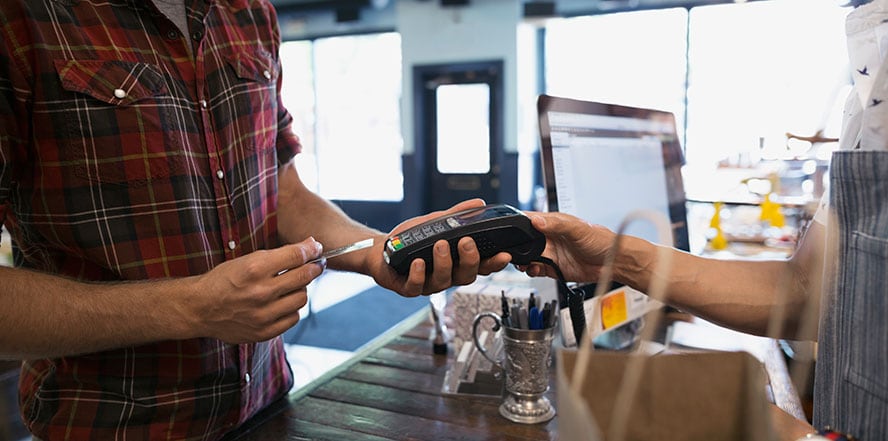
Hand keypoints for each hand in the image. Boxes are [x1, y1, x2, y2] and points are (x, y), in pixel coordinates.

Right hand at [189, 237, 324, 343]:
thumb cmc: (223, 281)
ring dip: (300, 289)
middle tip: (315, 264)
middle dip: (314, 267)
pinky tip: (282, 302)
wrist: (200, 308)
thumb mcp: (247, 260)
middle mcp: (260, 292)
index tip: (316, 248)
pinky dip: (292, 308)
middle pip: (304, 277)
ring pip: (301, 298)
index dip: (312, 249)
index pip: (297, 256)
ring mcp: (263, 315)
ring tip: (291, 285)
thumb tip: (310, 245)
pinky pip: (293, 318)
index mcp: (254, 269)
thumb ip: (279, 254)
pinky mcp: (264, 332)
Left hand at [368, 199, 510, 296]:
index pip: (482, 265)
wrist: (383, 248)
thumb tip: (479, 203)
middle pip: (467, 276)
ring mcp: (429, 284)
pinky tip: (419, 262)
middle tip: (466, 242)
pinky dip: (419, 275)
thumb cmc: (412, 239)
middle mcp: (447, 275)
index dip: (494, 263)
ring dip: (444, 262)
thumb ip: (458, 215)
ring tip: (439, 244)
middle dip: (470, 260)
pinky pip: (416, 287)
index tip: (504, 254)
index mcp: (458, 263)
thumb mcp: (437, 223)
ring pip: (443, 282)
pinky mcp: (409, 288)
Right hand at [515, 211, 615, 282]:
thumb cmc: (600, 240)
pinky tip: (534, 269)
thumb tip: (537, 220)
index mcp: (553, 223)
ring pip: (527, 256)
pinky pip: (536, 269)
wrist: (612, 262)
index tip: (509, 229)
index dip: (518, 223)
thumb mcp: (578, 229)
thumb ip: (556, 225)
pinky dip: (531, 271)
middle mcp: (549, 238)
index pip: (530, 220)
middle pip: (524, 240)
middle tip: (513, 251)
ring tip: (523, 262)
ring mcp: (550, 253)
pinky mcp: (553, 268)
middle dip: (516, 245)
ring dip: (522, 260)